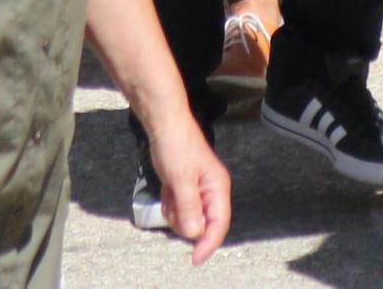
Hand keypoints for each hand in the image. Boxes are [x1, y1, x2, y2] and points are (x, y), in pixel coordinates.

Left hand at [140, 108, 232, 258]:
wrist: (163, 123)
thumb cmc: (176, 145)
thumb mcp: (180, 178)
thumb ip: (188, 207)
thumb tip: (194, 233)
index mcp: (218, 188)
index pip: (218, 225)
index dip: (208, 244)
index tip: (195, 259)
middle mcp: (211, 191)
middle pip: (202, 224)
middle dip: (184, 219)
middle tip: (172, 200)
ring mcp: (198, 190)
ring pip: (188, 218)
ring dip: (175, 211)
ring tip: (169, 191)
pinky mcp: (186, 187)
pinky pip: (179, 208)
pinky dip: (170, 203)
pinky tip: (166, 188)